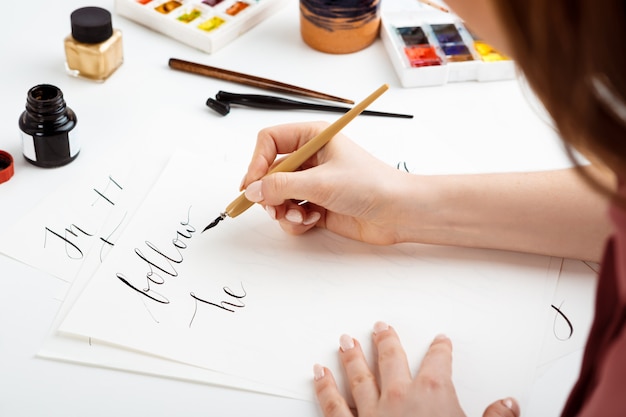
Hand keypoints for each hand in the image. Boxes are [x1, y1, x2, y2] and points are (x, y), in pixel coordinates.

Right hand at [241, 122, 411, 243]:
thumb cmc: (370, 185)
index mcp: (313, 138)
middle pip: (269, 172)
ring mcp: (313, 183)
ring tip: (299, 216)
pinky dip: (295, 220)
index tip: (251, 184)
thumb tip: (252, 191)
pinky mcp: (317, 205)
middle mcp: (310, 158)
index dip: (256, 162)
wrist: (398, 212)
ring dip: (282, 210)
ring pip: (277, 196)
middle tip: (273, 207)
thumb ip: (281, 186)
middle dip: (269, 193)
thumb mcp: (320, 182)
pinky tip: (311, 221)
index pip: (269, 141)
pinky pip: (290, 213)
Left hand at [313, 322, 519, 416]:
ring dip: (351, 357)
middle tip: (380, 327)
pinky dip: (324, 387)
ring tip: (346, 341)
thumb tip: (508, 405)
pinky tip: (318, 374)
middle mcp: (399, 395)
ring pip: (359, 375)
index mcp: (432, 393)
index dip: (440, 349)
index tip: (440, 341)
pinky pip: (333, 404)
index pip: (439, 361)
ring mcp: (371, 411)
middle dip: (386, 341)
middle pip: (391, 358)